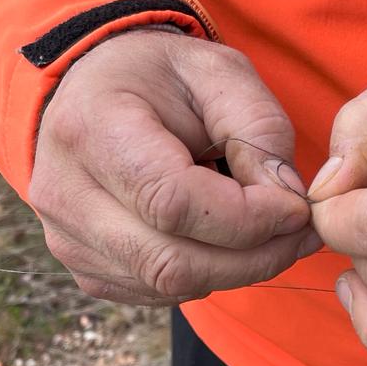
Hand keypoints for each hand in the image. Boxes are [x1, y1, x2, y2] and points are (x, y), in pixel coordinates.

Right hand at [31, 28, 318, 304]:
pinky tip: (224, 241)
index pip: (172, 202)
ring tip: (271, 234)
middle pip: (170, 261)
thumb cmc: (159, 77)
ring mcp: (67, 239)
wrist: (93, 90)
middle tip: (300, 233)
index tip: (297, 205)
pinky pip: (156, 293)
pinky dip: (204, 276)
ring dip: (234, 270)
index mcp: (92, 130)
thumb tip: (284, 201)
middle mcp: (66, 193)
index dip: (248, 217)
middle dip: (253, 257)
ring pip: (167, 285)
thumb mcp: (219, 72)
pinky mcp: (83, 267)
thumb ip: (260, 129)